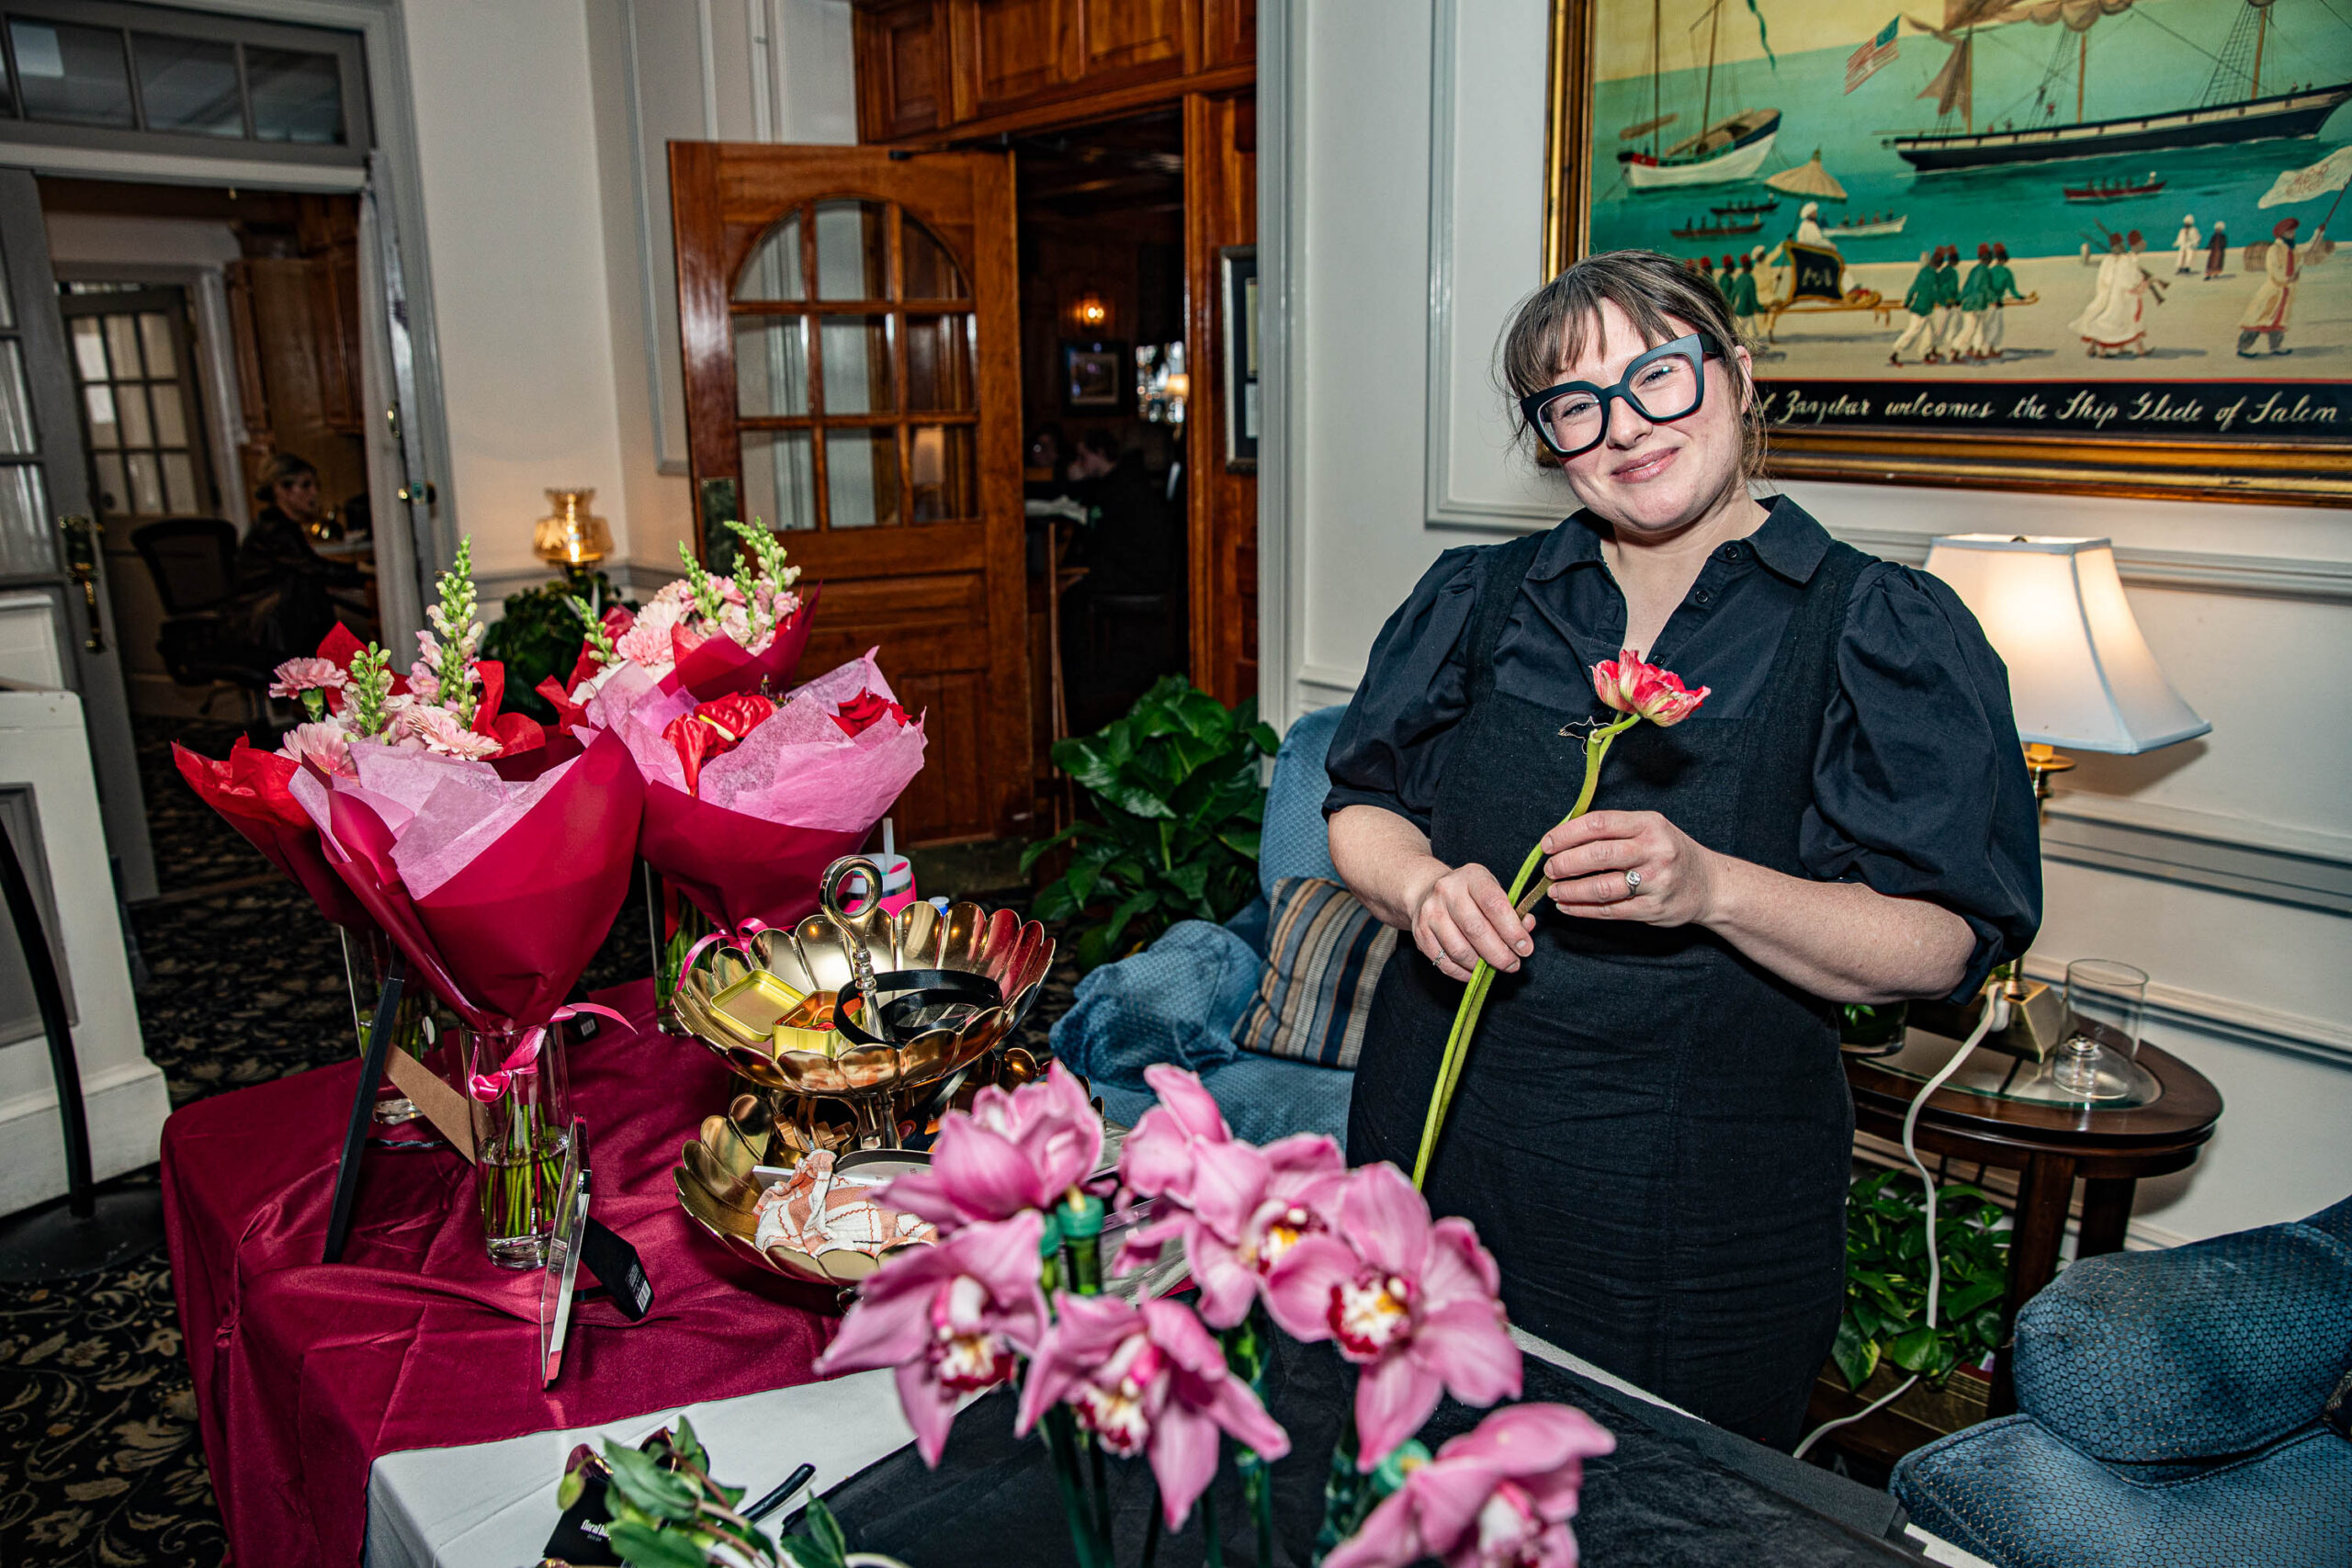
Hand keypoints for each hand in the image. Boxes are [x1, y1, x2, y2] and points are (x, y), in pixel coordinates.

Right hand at [1406, 861, 1535, 981]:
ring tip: (1494, 967)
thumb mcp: (1492, 890)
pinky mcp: (1420, 933)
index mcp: (1471, 877)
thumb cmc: (1469, 894)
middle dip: (1499, 954)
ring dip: (1481, 965)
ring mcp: (1430, 912)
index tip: (1525, 948)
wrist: (1427, 890)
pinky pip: (1443, 961)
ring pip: (1459, 949)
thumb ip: (1511, 910)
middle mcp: (1447, 891)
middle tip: (1512, 964)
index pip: (1494, 905)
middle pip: (1476, 929)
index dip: (1513, 930)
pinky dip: (1462, 973)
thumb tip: (1527, 928)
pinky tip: (1475, 972)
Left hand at [1541, 810, 1719, 926]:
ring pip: (1602, 887)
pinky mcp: (1653, 909)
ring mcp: (1656, 882)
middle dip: (1565, 863)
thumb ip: (1614, 829)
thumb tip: (1563, 835)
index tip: (1547, 844)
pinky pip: (1610, 910)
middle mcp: (1655, 850)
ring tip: (1554, 890)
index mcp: (1649, 824)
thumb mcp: (1650, 828)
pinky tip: (1567, 906)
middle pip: (1599, 855)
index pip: (1599, 824)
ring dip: (1571, 890)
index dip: (1567, 834)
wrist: (1710, 885)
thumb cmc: (1669, 852)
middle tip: (1549, 869)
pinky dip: (1583, 909)